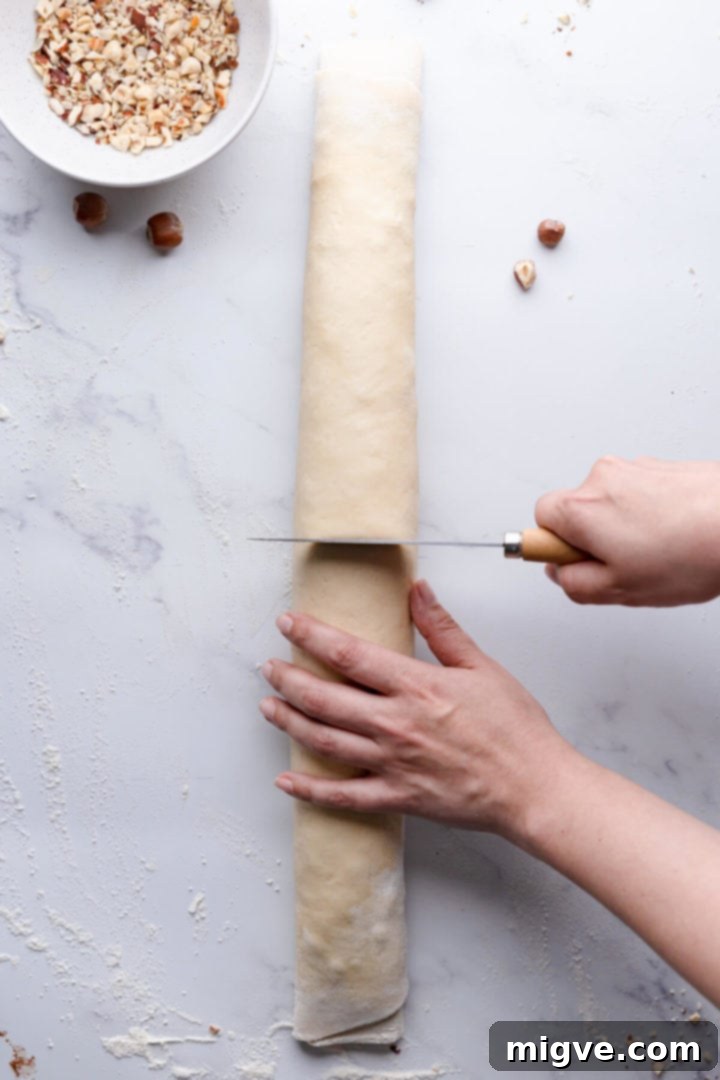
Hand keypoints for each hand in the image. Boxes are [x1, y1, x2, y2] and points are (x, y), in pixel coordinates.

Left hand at [260, 581, 569, 837]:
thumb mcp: (481, 666)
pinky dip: (310, 791)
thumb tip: (417, 590)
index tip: (288, 623)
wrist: (534, 787)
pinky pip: (343, 797)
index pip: (348, 654)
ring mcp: (392, 763)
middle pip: (323, 698)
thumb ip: (441, 628)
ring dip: (289, 723)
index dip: (311, 636)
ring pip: (324, 741)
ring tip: (268, 707)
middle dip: (288, 678)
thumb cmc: (515, 729)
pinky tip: (287, 782)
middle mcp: (395, 724)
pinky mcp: (397, 796)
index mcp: (415, 686)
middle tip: (268, 666)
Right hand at [536, 456, 719, 606]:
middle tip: (622, 564)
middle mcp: (601, 478)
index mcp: (581, 507)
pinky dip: (649, 515)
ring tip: (657, 552)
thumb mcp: (618, 589)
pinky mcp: (661, 468)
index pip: (538, 521)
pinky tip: (673, 536)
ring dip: (623, 528)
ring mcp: (633, 469)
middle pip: (574, 510)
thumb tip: (560, 572)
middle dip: (592, 539)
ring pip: (610, 504)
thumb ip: (573, 583)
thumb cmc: (691, 552)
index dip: (556, 548)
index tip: (576, 563)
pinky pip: (638, 495)